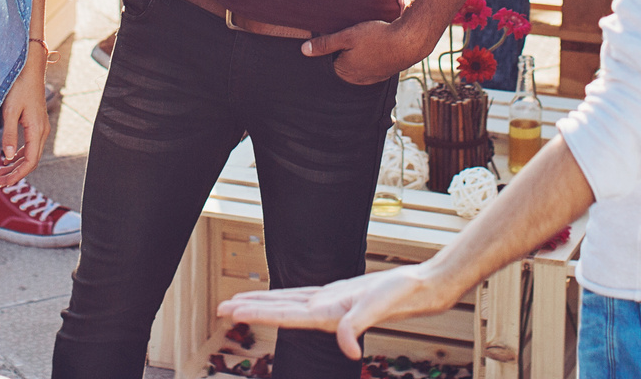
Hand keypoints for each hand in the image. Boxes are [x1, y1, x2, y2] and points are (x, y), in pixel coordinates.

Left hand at [0, 42, 50, 187]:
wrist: (30, 69)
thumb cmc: (19, 87)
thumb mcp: (10, 111)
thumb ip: (8, 135)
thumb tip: (6, 157)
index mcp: (37, 130)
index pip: (30, 162)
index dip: (17, 175)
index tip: (4, 183)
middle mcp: (42, 131)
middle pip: (31, 160)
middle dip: (16, 173)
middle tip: (0, 182)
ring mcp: (41, 127)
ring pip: (31, 154)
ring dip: (17, 165)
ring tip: (1, 172)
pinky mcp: (37, 123)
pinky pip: (30, 145)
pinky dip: (19, 155)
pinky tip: (9, 157)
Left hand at [219, 264, 448, 360]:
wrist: (421, 290)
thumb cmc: (402, 295)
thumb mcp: (378, 305)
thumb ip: (359, 326)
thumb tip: (347, 348)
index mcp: (328, 314)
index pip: (285, 314)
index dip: (258, 313)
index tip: (233, 311)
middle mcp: (324, 311)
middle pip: (279, 310)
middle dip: (250, 309)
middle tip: (219, 308)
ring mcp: (330, 303)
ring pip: (288, 303)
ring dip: (263, 303)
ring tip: (238, 303)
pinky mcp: (338, 295)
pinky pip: (303, 295)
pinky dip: (286, 295)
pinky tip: (277, 296)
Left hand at [302, 19, 419, 85]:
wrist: (409, 42)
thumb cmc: (377, 37)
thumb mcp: (347, 36)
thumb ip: (325, 44)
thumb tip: (304, 50)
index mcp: (344, 73)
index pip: (327, 66)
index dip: (326, 53)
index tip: (329, 41)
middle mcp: (357, 80)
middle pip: (341, 68)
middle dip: (340, 56)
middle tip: (344, 41)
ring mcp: (371, 79)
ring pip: (356, 68)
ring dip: (355, 58)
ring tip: (359, 44)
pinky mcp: (383, 74)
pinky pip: (369, 68)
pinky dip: (367, 60)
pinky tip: (371, 49)